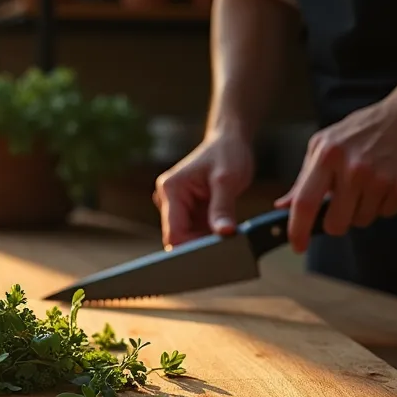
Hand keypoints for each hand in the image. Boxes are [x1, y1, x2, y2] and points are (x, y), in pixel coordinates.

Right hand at [154, 131, 254, 248]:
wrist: (228, 142)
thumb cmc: (227, 154)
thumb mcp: (228, 180)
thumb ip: (223, 208)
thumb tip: (224, 234)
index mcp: (171, 189)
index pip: (173, 232)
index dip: (190, 247)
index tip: (213, 255)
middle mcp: (167, 198)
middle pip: (178, 236)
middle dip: (200, 245)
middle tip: (226, 249)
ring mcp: (176, 205)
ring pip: (187, 236)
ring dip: (206, 240)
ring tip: (227, 237)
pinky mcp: (186, 210)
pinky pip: (195, 231)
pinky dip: (209, 235)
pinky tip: (223, 232)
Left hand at [275, 93, 396, 252]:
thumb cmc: (364, 129)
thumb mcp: (326, 144)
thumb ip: (304, 177)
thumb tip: (282, 205)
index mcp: (327, 155)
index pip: (305, 202)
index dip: (298, 230)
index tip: (297, 246)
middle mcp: (352, 168)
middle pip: (336, 224)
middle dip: (337, 222)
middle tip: (344, 204)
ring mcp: (379, 178)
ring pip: (362, 221)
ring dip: (363, 210)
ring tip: (369, 183)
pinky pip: (386, 214)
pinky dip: (384, 204)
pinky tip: (387, 181)